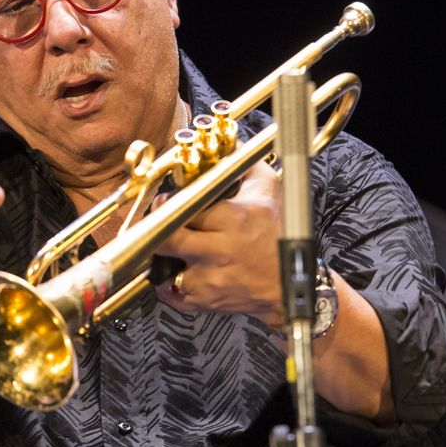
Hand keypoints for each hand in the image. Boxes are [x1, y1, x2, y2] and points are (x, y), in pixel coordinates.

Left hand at [154, 160, 283, 325]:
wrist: (290, 285)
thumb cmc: (278, 238)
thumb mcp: (268, 192)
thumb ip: (245, 164)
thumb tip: (229, 145)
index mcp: (232, 221)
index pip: (184, 208)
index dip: (166, 204)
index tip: (162, 201)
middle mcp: (218, 251)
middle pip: (166, 238)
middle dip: (154, 228)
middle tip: (155, 222)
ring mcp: (209, 280)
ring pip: (162, 266)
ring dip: (159, 256)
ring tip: (165, 247)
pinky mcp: (203, 301)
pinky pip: (168, 291)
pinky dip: (165, 280)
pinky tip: (176, 268)